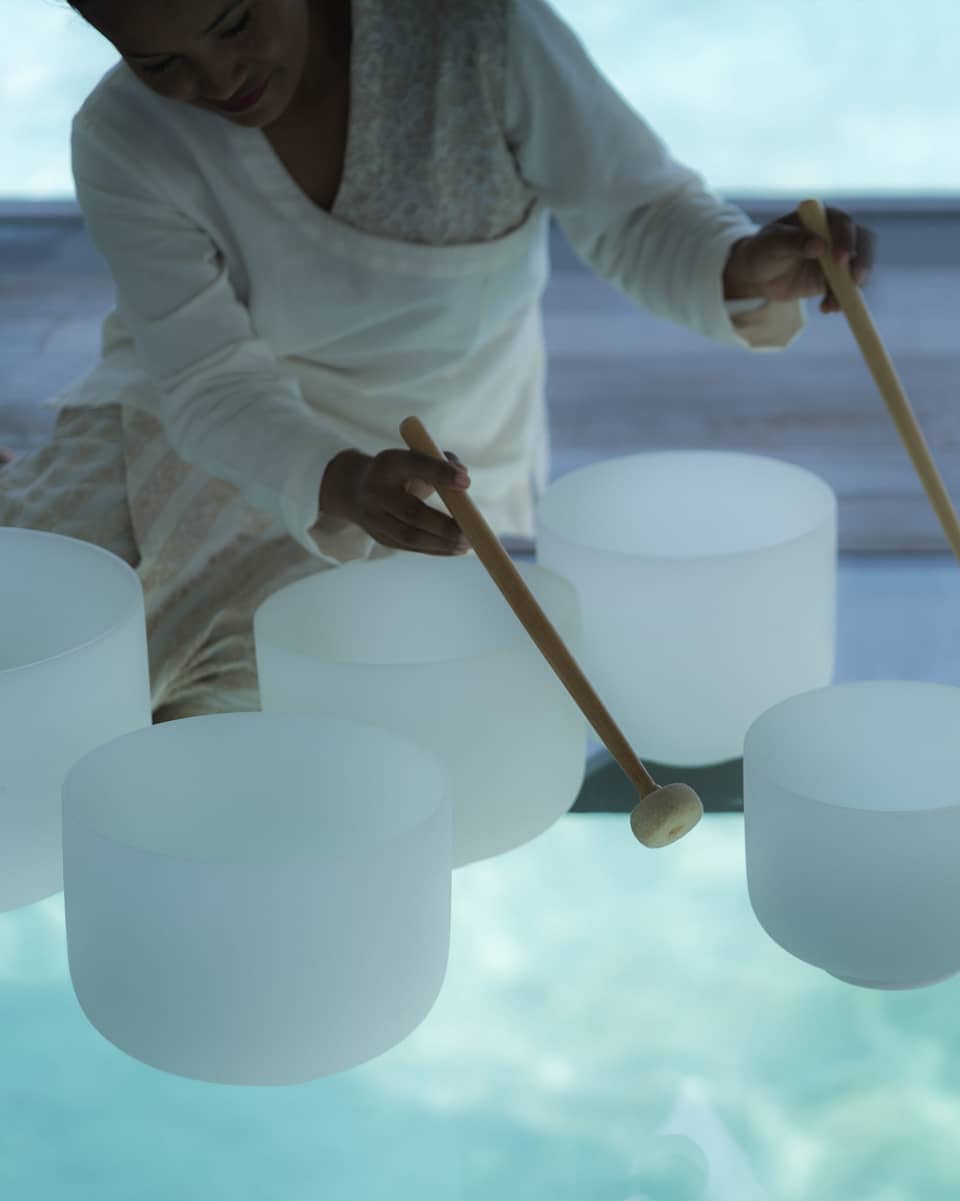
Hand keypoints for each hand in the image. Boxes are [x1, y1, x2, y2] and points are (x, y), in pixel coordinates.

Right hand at [319, 446, 471, 554]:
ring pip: (410, 536)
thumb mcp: (414, 457)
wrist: (355, 488)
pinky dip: (435, 550)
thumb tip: (463, 477)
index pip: (415, 465)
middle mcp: (375, 491)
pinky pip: (410, 547)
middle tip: (470, 532)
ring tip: (467, 544)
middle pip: (412, 512)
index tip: (466, 483)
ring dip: (442, 543)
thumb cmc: (399, 471)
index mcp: (388, 463)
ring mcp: (374, 518)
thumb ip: (442, 461)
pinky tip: (455, 549)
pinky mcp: (379, 537)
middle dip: (444, 526)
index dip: (440, 473)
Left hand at [723, 205, 875, 313]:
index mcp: (821, 218)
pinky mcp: (834, 279)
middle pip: (862, 243)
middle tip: (855, 281)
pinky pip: (845, 290)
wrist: (756, 275)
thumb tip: (819, 245)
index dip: (846, 240)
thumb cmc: (762, 251)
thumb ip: (793, 242)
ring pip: (856, 269)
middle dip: (861, 262)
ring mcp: (837, 258)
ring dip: (851, 287)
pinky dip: (840, 300)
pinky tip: (827, 308)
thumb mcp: (772, 244)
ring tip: (834, 304)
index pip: (843, 224)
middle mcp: (835, 235)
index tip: (840, 259)